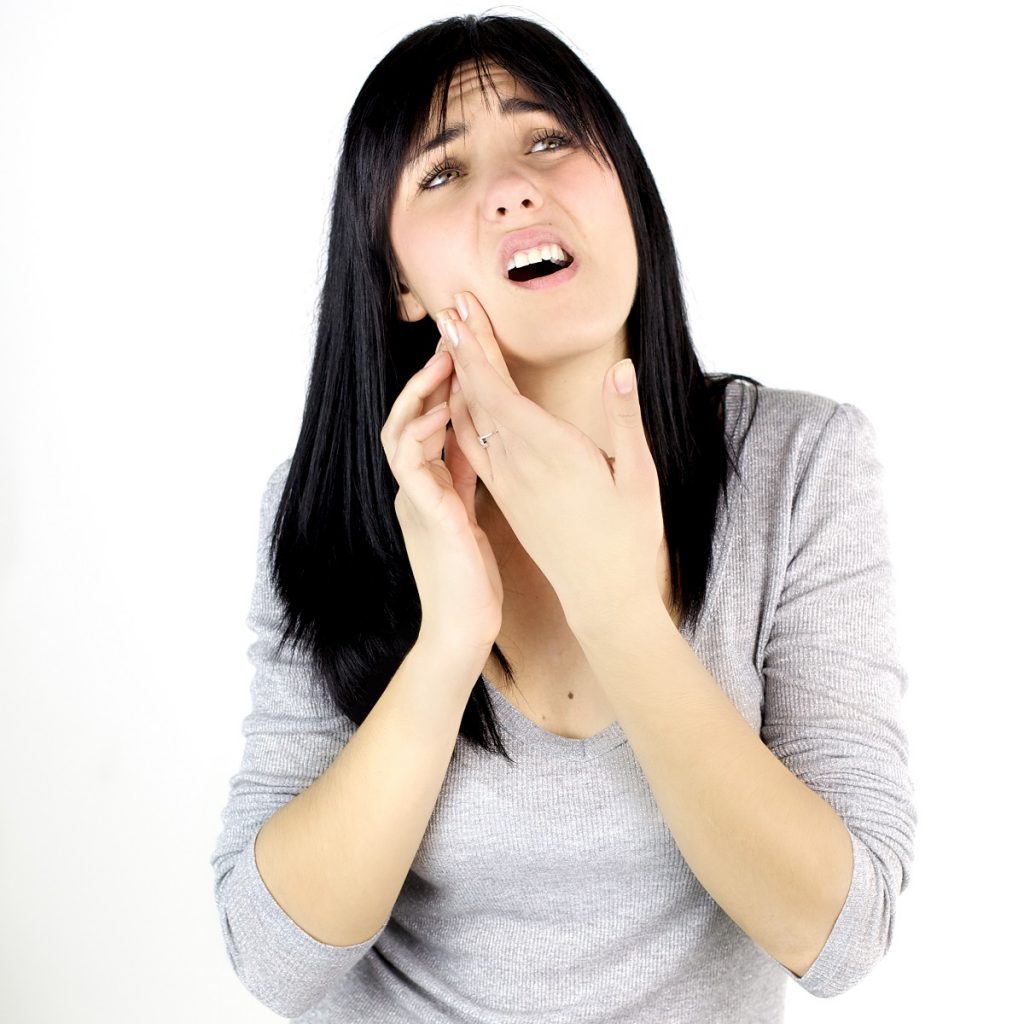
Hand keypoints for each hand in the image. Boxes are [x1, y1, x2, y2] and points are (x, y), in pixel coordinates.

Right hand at [379, 335, 502, 659]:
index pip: (424, 426)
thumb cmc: (471, 579)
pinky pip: (412, 465)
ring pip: (399, 434)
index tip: (459, 356)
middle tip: (446, 344)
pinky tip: (440, 413)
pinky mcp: (425, 516)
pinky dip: (421, 435)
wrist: (464, 630)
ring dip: (418, 397)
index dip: (438, 390)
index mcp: (427, 489)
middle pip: (405, 420)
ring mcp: (414, 502)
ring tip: (441, 364)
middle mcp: (414, 490)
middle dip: (424, 381)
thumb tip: (470, 443)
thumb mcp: (468, 516)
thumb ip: (462, 480)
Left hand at [438, 291, 664, 628]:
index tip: (460, 310)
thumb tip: (623, 367)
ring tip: (449, 344)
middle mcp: (519, 465)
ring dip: (457, 380)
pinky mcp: (505, 498)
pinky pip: (472, 449)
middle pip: (478, 397)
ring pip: (468, 423)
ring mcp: (508, 483)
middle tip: (448, 308)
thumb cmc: (629, 536)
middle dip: (462, 349)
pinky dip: (461, 417)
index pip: (499, 389)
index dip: (477, 347)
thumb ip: (624, 418)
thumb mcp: (639, 476)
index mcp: (551, 452)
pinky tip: (458, 403)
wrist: (602, 596)